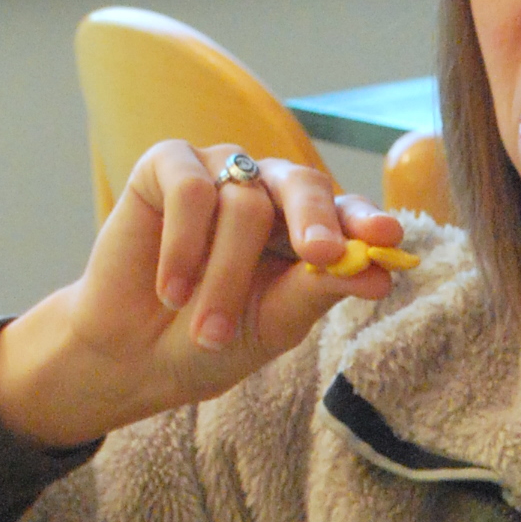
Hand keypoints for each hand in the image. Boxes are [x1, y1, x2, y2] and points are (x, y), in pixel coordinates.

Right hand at [0, 142, 416, 446]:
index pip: (346, 212)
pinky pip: (190, 189)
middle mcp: (267, 191)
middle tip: (322, 255)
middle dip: (315, 222)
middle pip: (303, 184)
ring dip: (224, 277)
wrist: (133, 356)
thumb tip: (379, 274)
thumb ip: (321, 289)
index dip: (365, 221)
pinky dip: (183, 245)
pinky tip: (172, 289)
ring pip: (243, 204)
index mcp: (306, 228)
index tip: (387, 238)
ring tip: (206, 330)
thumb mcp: (274, 323)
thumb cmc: (210, 339)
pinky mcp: (166, 166)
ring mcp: (219, 173)